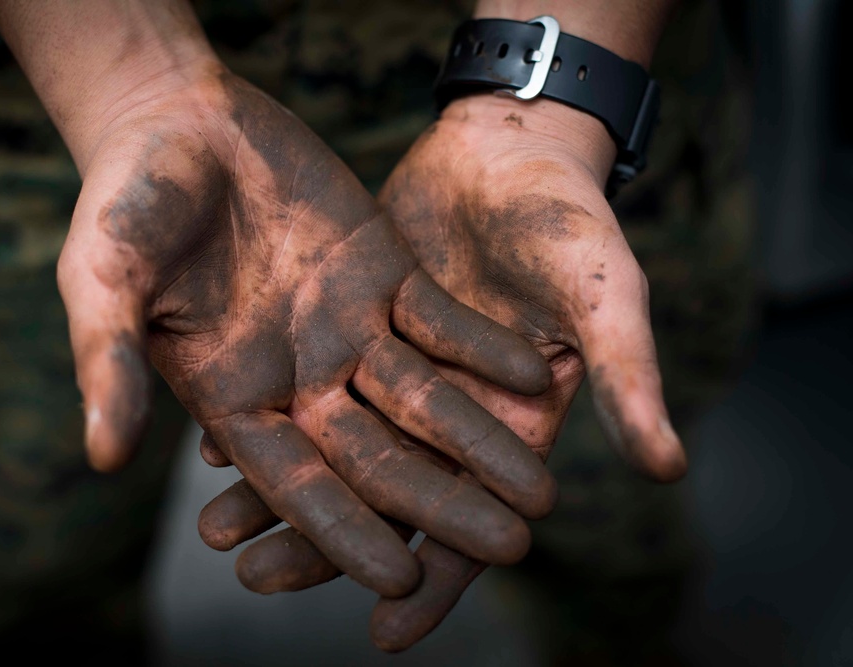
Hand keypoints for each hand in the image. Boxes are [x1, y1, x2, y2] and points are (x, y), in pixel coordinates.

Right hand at [59, 67, 561, 596]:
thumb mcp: (104, 279)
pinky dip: (482, 348)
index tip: (401, 578)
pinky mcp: (383, 274)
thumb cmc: (124, 199)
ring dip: (481, 439)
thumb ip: (111, 363)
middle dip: (442, 501)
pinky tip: (532, 373)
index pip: (297, 482)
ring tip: (541, 487)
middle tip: (511, 549)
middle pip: (380, 455)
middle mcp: (301, 377)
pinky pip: (442, 321)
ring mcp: (349, 328)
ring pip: (425, 398)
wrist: (180, 118)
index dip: (345, 531)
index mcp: (235, 398)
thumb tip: (101, 459)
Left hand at [207, 93, 687, 646]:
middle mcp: (443, 417)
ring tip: (213, 527)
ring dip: (275, 489)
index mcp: (507, 431)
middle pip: (380, 500)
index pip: (470, 525)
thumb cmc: (571, 220)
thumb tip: (667, 467)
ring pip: (330, 450)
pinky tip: (212, 443)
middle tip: (255, 577)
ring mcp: (391, 376)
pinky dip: (266, 413)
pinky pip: (303, 385)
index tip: (384, 632)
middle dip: (322, 545)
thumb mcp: (601, 295)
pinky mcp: (349, 330)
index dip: (434, 581)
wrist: (510, 147)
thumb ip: (626, 376)